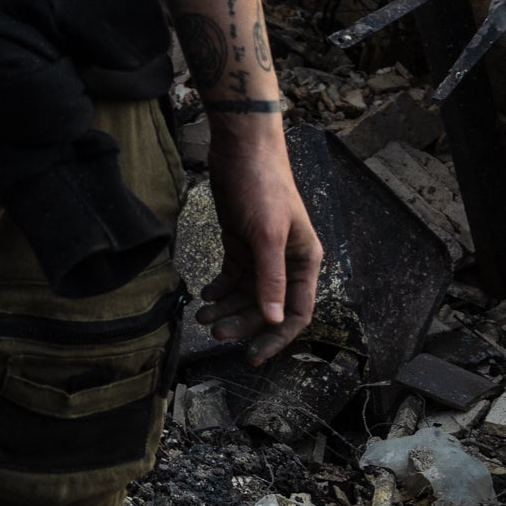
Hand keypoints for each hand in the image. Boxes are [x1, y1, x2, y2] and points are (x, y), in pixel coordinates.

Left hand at [194, 126, 320, 365]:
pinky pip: (233, 274)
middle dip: (241, 321)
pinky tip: (205, 295)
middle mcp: (286, 261)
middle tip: (212, 330)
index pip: (295, 313)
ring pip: (246, 292)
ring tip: (201, 315)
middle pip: (265, 305)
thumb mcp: (266, 234)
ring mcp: (262, 252)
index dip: (275, 337)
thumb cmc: (262, 187)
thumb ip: (271, 278)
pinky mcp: (241, 240)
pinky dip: (220, 287)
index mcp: (304, 262)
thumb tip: (273, 319)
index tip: (253, 356)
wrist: (241, 149)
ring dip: (226, 306)